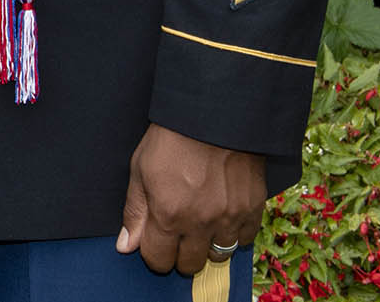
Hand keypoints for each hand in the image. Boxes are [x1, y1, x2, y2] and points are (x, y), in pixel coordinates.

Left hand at [116, 122, 265, 276]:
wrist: (212, 114)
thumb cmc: (170, 140)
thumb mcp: (140, 170)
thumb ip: (135, 212)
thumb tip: (126, 247)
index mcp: (168, 214)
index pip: (159, 261)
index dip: (154, 254)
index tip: (156, 241)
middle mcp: (200, 222)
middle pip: (189, 265)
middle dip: (179, 254)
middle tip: (178, 233)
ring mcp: (230, 217)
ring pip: (218, 255)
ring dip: (207, 245)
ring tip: (201, 224)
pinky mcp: (253, 208)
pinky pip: (245, 240)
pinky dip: (234, 234)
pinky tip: (223, 216)